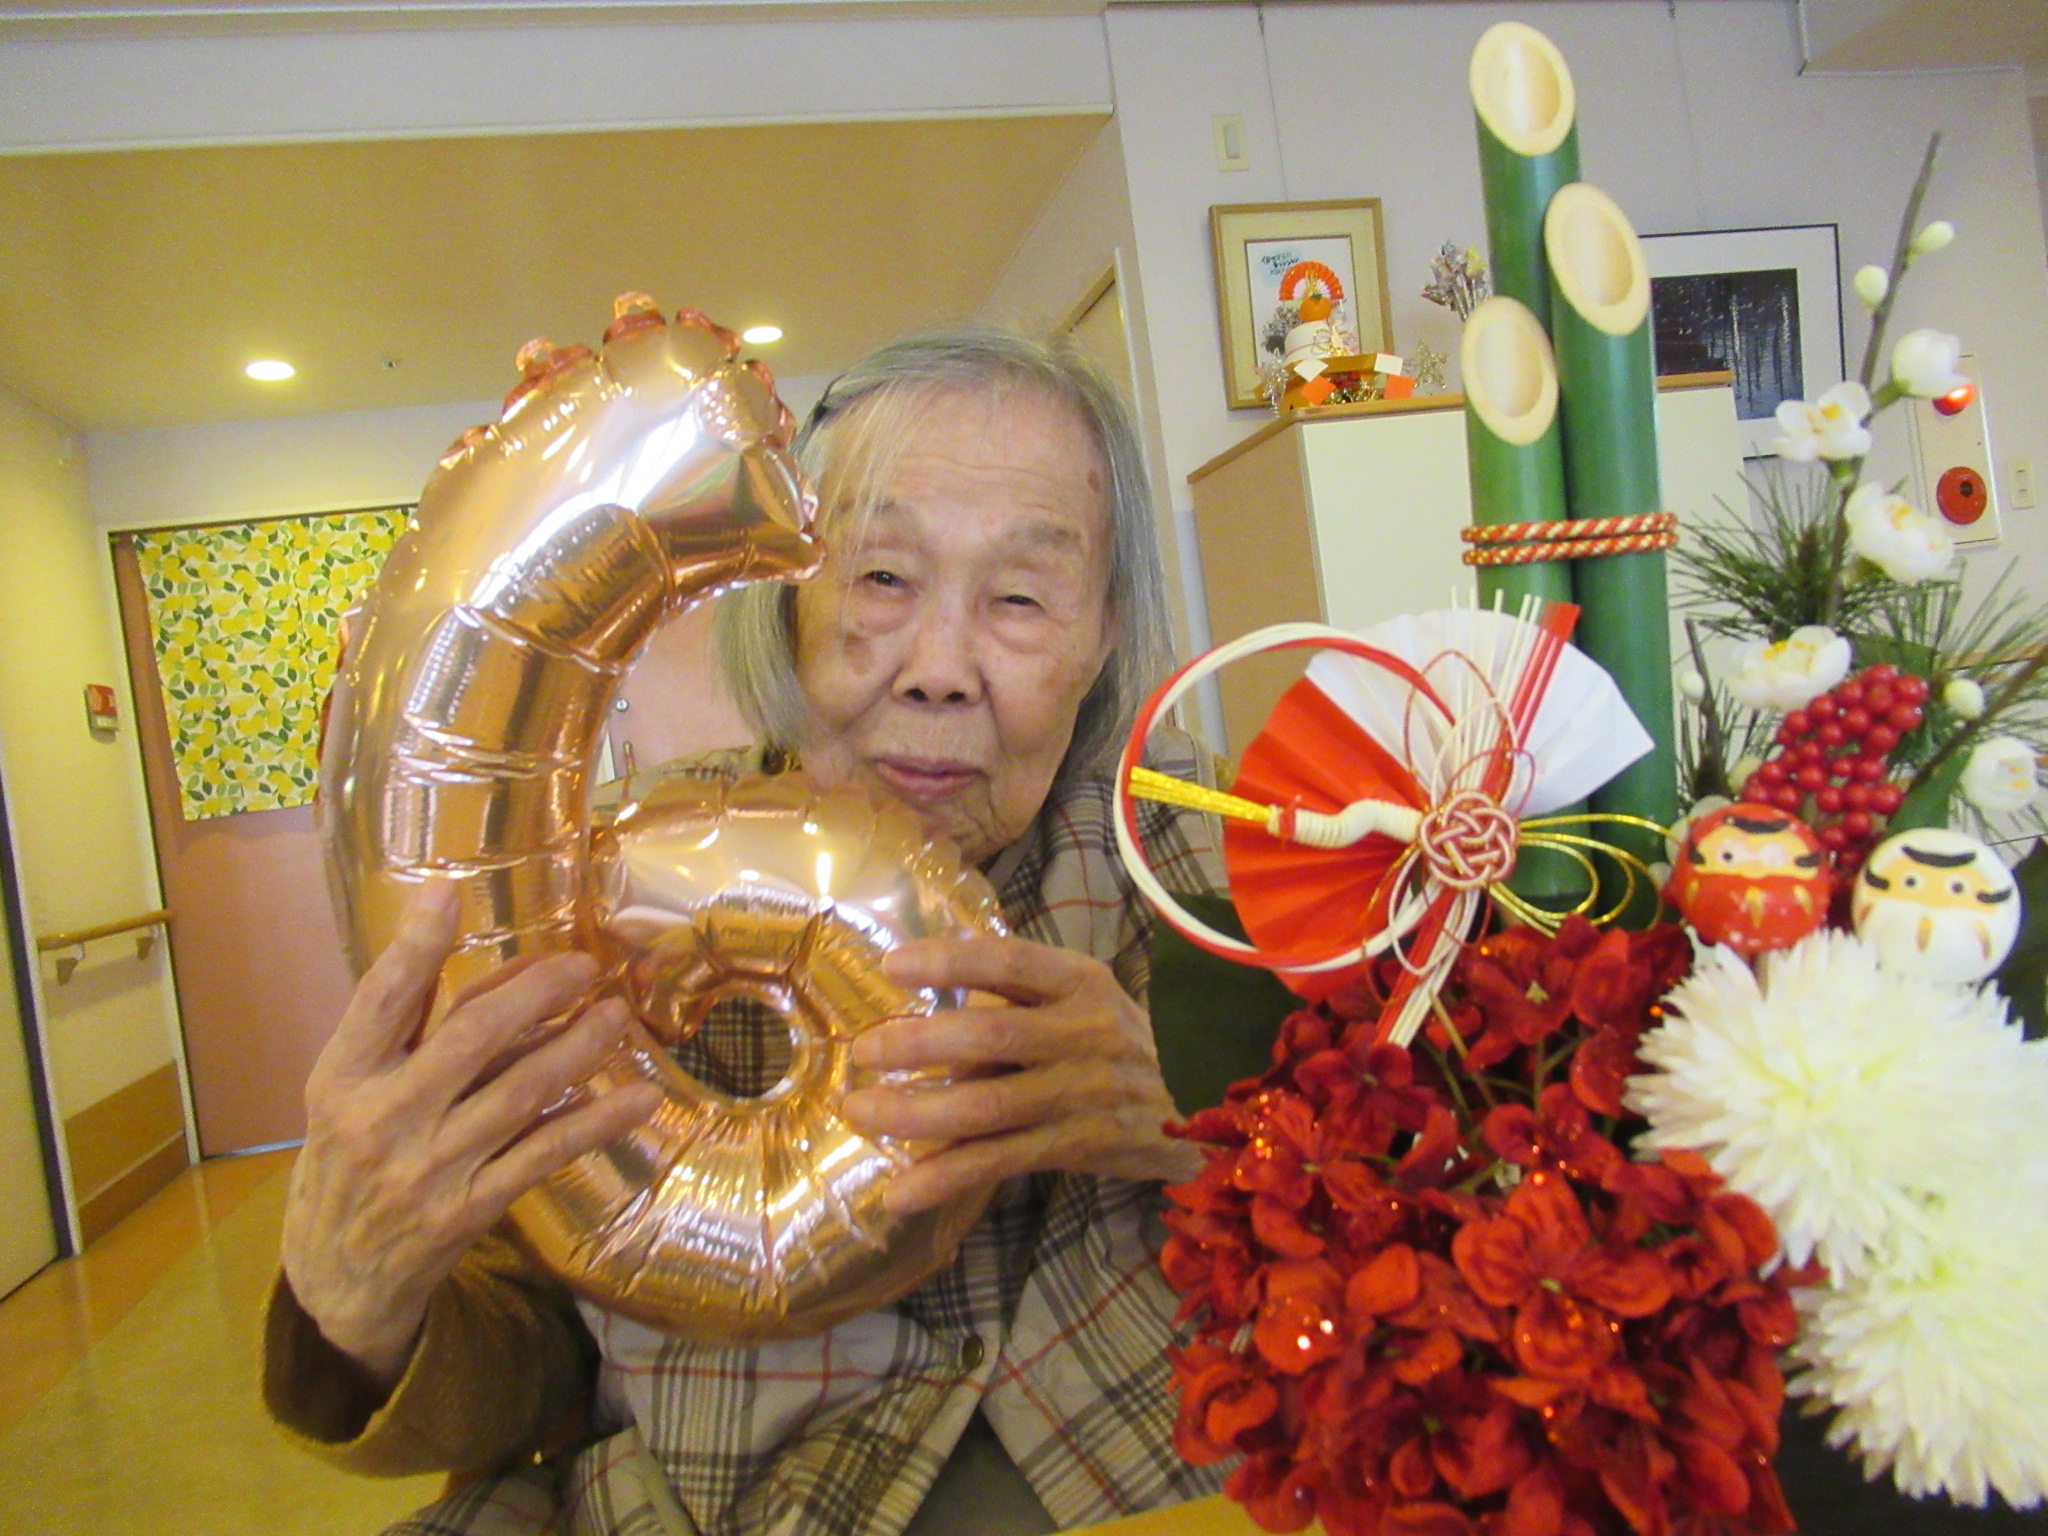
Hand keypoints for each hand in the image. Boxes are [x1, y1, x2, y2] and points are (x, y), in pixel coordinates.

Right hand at [281, 885, 661, 1388]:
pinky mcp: (468, 1210)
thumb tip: (462, 954)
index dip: (412, 947)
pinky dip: (595, 1123)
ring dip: (579, 1046)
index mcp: (341, 1078)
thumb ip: (398, 1032)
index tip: (447, 893)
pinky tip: (640, 1098)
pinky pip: (544, 1154)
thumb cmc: (345, 1163)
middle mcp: (383, 1118)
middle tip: (585, 964)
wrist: (334, 1277)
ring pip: (520, 1092)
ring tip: (617, 1014)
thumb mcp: (344, 1093)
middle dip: (535, 991)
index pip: (379, 1002)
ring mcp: (428, 1168)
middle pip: (470, 1037)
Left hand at [840, 936, 1201, 1214]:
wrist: (1197, 1104)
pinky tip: (900, 1193)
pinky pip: (999, 1163)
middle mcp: (1085, 1033)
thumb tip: (926, 1026)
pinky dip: (945, 1178)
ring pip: (986, 1107)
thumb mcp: (1081, 999)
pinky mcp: (1075, 1147)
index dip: (950, 961)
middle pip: (991, 1036)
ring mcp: (1082, 1095)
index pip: (1010, 963)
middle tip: (863, 1052)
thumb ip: (1014, 1002)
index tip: (893, 966)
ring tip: (860, 1113)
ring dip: (914, 1113)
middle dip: (918, 1044)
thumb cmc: (1114, 1041)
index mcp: (1081, 982)